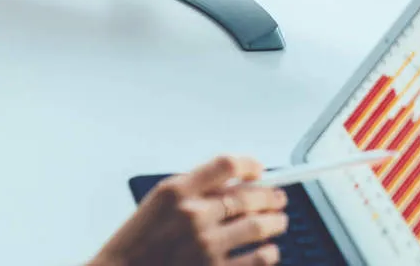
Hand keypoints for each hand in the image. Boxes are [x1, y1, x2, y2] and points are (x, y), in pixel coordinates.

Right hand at [88, 156, 289, 265]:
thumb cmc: (140, 240)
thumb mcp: (159, 203)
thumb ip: (195, 190)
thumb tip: (236, 182)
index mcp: (176, 191)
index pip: (226, 165)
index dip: (249, 164)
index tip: (259, 170)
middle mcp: (193, 216)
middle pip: (249, 195)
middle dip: (271, 195)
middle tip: (279, 198)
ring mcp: (206, 246)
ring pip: (258, 227)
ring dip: (275, 222)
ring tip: (278, 222)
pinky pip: (259, 259)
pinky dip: (270, 253)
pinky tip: (269, 250)